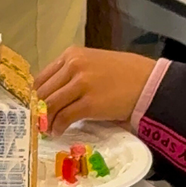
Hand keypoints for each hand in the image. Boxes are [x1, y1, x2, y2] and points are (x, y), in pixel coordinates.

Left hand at [35, 47, 155, 134]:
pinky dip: (58, 127)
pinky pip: (64, 117)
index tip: (35, 107)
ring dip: (46, 120)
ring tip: (47, 128)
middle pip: (43, 92)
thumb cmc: (125, 74)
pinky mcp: (89, 103)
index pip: (42, 77)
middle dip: (38, 109)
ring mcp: (81, 84)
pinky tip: (58, 131)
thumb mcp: (94, 63)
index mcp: (72, 55)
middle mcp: (74, 66)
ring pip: (50, 105)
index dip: (35, 95)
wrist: (150, 83)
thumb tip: (51, 94)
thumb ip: (72, 74)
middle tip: (38, 121)